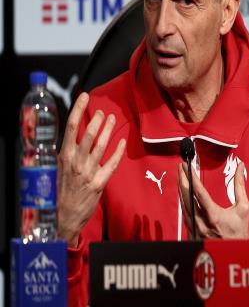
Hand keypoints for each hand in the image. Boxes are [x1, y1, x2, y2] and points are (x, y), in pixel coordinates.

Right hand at [57, 93, 125, 246]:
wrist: (63, 217)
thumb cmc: (62, 191)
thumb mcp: (59, 168)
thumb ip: (69, 152)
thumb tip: (76, 134)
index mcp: (64, 156)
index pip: (71, 127)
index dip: (78, 109)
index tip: (84, 96)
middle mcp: (75, 162)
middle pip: (87, 134)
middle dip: (96, 119)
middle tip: (102, 110)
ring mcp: (87, 172)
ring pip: (100, 146)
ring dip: (108, 130)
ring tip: (112, 118)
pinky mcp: (99, 182)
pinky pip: (111, 163)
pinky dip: (118, 151)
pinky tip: (123, 141)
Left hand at [178, 161, 248, 238]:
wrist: (235, 252)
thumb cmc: (240, 232)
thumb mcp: (243, 207)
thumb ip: (239, 185)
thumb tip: (240, 167)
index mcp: (214, 216)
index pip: (199, 192)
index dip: (191, 177)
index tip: (186, 166)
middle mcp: (202, 223)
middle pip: (186, 197)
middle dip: (182, 180)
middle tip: (181, 168)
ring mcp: (195, 229)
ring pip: (183, 206)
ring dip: (181, 190)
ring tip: (181, 178)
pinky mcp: (193, 233)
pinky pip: (185, 214)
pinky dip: (183, 202)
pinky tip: (183, 195)